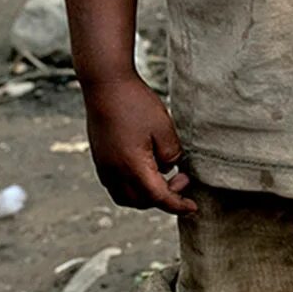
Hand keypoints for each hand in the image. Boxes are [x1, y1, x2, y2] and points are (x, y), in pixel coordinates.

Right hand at [82, 75, 196, 215]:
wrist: (105, 84)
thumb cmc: (136, 103)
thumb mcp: (164, 128)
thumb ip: (171, 153)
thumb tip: (169, 167)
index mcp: (133, 166)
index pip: (159, 197)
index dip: (178, 205)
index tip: (192, 207)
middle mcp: (114, 172)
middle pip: (142, 202)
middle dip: (164, 198)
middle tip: (181, 179)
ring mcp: (104, 166)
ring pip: (126, 197)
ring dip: (146, 196)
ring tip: (162, 177)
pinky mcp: (99, 158)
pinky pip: (115, 185)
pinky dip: (132, 187)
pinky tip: (144, 170)